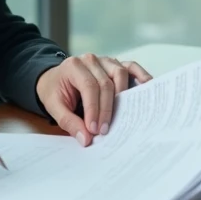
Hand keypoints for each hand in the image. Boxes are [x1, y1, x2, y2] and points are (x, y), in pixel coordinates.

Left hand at [36, 54, 152, 145]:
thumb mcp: (54, 106)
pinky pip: (131, 66)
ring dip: (123, 96)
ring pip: (120, 74)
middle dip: (107, 109)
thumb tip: (86, 139)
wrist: (53, 78)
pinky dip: (140, 75)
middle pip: (106, 83)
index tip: (95, 130)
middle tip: (106, 130)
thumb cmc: (54, 91)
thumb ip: (68, 122)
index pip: (89, 87)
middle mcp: (90, 60)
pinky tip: (147, 87)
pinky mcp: (115, 65)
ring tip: (124, 116)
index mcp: (73, 66)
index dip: (94, 109)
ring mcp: (104, 60)